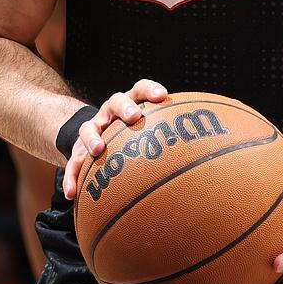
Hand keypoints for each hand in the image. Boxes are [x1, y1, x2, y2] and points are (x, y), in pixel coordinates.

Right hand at [62, 79, 169, 198]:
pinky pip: (73, 163)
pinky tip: (73, 195)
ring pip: (89, 128)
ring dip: (93, 138)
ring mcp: (93, 129)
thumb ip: (171, 140)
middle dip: (125, 107)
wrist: (95, 137)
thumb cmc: (133, 138)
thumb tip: (210, 159)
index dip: (150, 90)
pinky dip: (72, 178)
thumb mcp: (149, 133)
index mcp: (131, 105)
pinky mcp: (78, 150)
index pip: (140, 89)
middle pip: (116, 102)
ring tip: (98, 150)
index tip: (163, 95)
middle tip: (135, 116)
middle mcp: (110, 113)